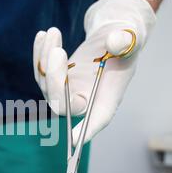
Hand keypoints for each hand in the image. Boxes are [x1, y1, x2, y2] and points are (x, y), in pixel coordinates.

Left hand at [33, 0, 155, 143]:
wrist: (114, 31)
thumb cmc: (127, 39)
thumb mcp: (131, 36)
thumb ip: (125, 41)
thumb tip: (114, 43)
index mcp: (108, 97)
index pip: (97, 119)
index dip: (86, 131)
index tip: (74, 141)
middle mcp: (86, 99)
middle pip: (61, 103)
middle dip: (54, 78)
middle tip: (58, 50)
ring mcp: (69, 91)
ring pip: (46, 85)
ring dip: (45, 58)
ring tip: (53, 33)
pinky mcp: (57, 79)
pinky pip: (41, 72)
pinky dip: (39, 54)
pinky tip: (42, 36)